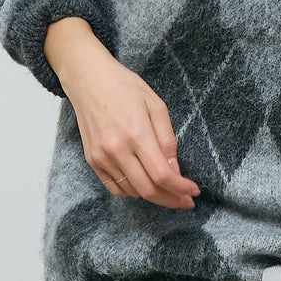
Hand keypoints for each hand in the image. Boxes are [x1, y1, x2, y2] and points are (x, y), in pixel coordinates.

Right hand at [63, 47, 200, 209]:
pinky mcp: (92, 160)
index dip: (180, 188)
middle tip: (186, 200)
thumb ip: (167, 140)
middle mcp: (116, 149)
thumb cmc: (124, 86)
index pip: (162, 175)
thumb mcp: (155, 104)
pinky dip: (132, 192)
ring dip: (153, 196)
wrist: (87, 79)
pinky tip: (145, 185)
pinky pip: (114, 187)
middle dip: (171, 199)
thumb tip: (175, 170)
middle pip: (148, 190)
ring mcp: (101, 157)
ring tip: (169, 192)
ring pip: (132, 191)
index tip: (193, 191)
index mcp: (136, 133)